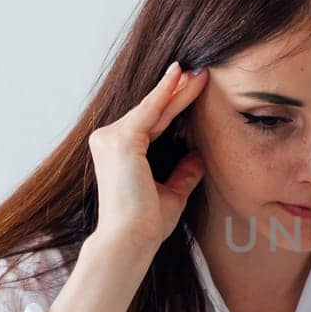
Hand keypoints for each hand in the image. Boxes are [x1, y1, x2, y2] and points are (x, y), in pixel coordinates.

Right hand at [87, 62, 208, 253]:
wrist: (130, 239)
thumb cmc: (146, 223)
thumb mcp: (172, 193)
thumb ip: (183, 173)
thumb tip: (199, 157)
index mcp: (119, 152)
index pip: (153, 123)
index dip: (174, 105)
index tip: (192, 86)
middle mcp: (109, 140)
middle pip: (153, 111)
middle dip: (178, 91)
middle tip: (200, 72)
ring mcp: (111, 138)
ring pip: (153, 108)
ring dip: (177, 89)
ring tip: (201, 73)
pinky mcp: (121, 140)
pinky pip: (149, 111)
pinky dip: (165, 93)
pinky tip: (179, 76)